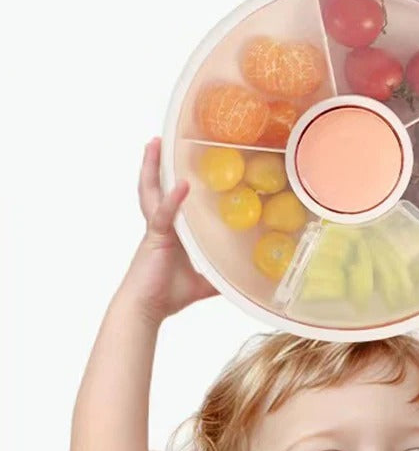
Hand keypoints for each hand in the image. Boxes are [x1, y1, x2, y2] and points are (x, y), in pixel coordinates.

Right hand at [121, 137, 217, 323]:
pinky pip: (164, 216)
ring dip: (153, 169)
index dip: (172, 183)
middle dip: (156, 165)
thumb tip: (241, 278)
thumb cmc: (167, 295)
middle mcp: (161, 227)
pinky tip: (182, 186)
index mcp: (171, 233)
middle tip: (159, 141)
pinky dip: (173, 200)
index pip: (170, 201)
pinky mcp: (155, 239)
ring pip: (152, 193)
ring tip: (155, 145)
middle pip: (155, 189)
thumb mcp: (203, 283)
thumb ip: (219, 277)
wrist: (145, 309)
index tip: (179, 164)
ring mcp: (156, 231)